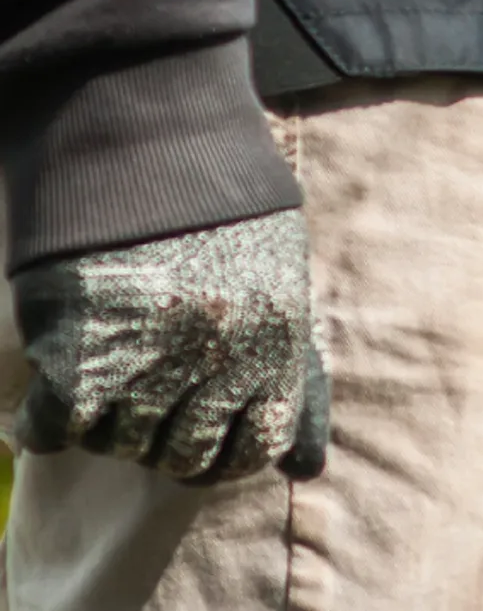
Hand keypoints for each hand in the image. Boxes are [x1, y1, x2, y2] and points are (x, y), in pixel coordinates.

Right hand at [7, 209, 329, 483]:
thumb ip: (300, 377)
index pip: (256, 449)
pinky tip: (52, 397)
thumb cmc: (219, 213)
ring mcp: (151, 363)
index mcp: (276, 346)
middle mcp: (220, 363)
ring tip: (103, 380)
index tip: (198, 440)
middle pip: (182, 455)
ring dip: (106, 426)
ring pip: (119, 444)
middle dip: (162, 441)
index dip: (223, 454)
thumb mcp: (283, 286)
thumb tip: (307, 470)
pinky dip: (47, 425)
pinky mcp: (81, 355)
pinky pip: (57, 429)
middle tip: (142, 405)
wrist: (145, 141)